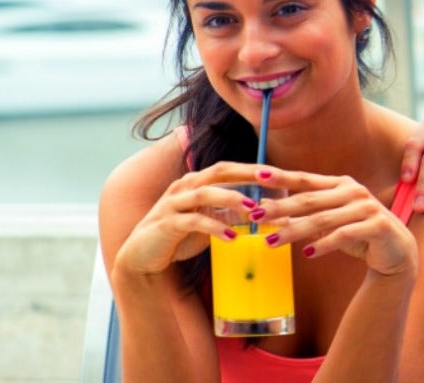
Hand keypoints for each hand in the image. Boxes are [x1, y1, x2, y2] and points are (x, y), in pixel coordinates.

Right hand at [113, 162, 262, 275]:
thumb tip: (275, 217)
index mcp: (197, 182)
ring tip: (252, 209)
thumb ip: (237, 215)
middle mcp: (185, 186)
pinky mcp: (166, 223)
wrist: (143, 255)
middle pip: (219, 171)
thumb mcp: (213, 221)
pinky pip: (193, 221)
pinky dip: (214, 227)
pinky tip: (232, 237)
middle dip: (247, 174)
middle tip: (272, 179)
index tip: (280, 173)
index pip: (229, 168)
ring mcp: (174, 203)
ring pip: (205, 193)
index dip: (253, 168)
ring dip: (231, 198)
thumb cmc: (182, 235)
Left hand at [250, 167, 417, 276]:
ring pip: (323, 219)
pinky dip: (324, 244)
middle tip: (255, 216)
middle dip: (280, 208)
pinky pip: (344, 235)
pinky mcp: (377, 226)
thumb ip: (304, 217)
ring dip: (295, 231)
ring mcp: (367, 207)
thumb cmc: (359, 235)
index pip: (306, 179)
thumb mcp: (330, 224)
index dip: (282, 177)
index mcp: (341, 185)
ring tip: (271, 241)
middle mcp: (354, 191)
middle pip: (310, 199)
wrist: (397, 252)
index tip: (258, 174)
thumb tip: (269, 214)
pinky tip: (307, 253)